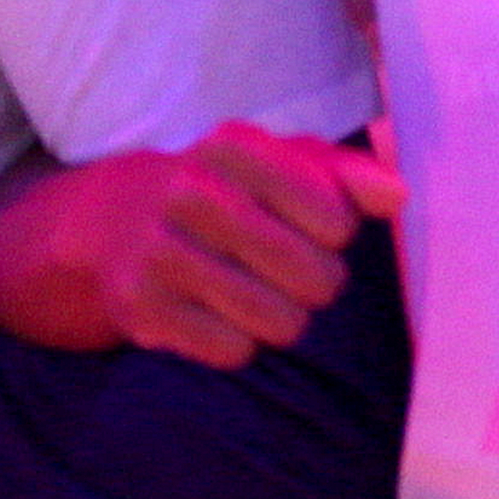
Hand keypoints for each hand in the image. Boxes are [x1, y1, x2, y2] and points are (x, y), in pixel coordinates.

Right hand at [0, 124, 406, 367]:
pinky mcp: (135, 303)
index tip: (304, 227)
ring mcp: (156, 248)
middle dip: (313, 285)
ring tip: (253, 297)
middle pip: (317, 278)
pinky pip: (231, 351)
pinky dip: (233, 343)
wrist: (103, 222)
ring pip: (280, 322)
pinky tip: (211, 315)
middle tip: (283, 273)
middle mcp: (188, 191)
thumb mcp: (276, 165)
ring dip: (279, 320)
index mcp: (233, 148)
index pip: (335, 221)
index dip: (332, 235)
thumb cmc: (220, 193)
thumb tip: (395, 195)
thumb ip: (344, 173)